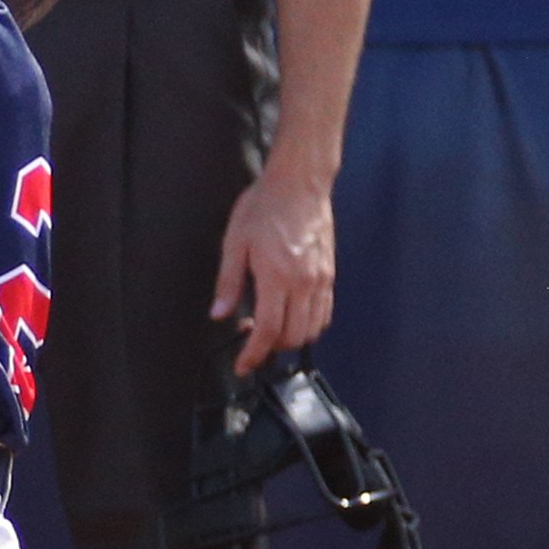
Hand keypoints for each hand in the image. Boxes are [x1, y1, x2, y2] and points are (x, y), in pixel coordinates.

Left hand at [209, 162, 336, 374]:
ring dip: (290, 338)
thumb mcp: (234, 243)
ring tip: (270, 328)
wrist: (300, 183)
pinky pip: (324, 313)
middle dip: (270, 348)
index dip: (253, 355)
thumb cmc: (266, 206)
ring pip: (312, 329)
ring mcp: (320, 279)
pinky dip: (309, 324)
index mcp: (277, 276)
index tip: (242, 365)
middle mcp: (303, 282)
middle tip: (251, 339)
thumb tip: (219, 313)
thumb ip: (228, 283)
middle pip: (292, 337)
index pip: (267, 331)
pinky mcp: (330, 274)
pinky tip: (291, 316)